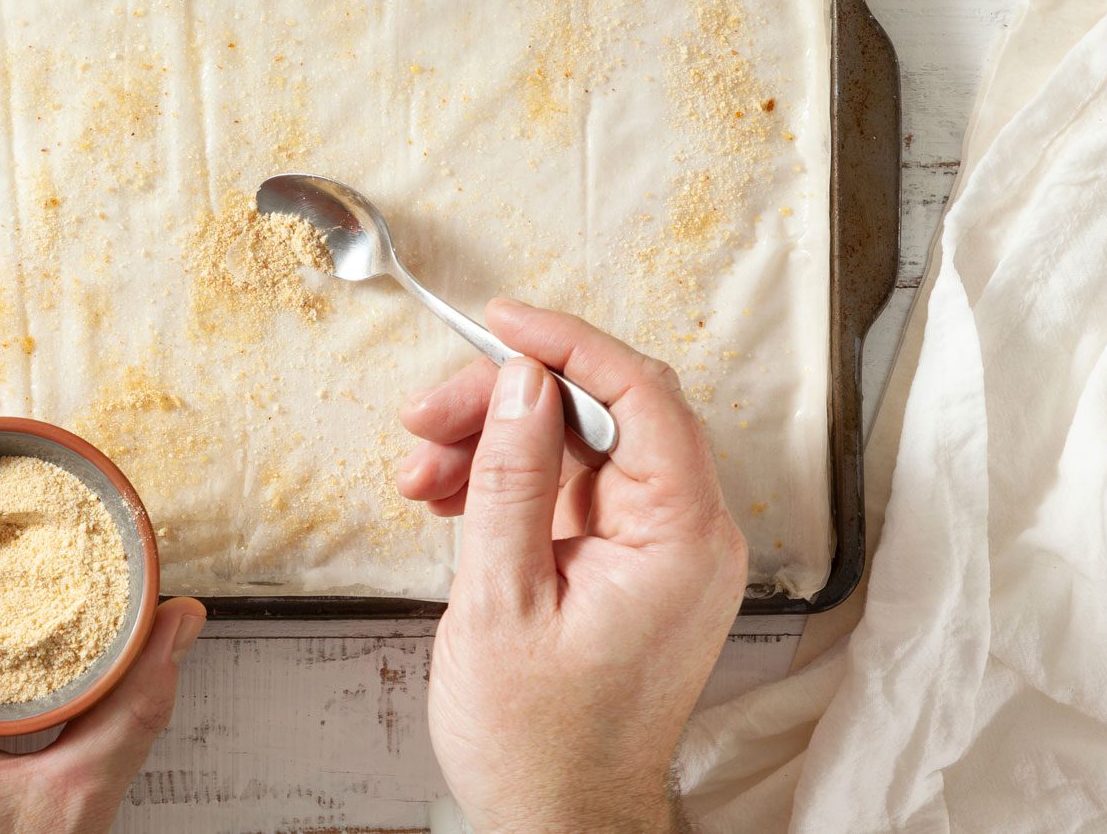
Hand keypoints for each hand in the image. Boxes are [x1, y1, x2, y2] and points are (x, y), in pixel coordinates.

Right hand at [397, 300, 746, 833]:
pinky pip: (572, 490)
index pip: (640, 394)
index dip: (566, 344)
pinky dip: (509, 482)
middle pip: (603, 413)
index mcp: (680, 539)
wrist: (555, 824)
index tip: (500, 323)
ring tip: (419, 471)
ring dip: (495, 442)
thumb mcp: (502, 601)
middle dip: (507, 400)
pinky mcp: (628, 565)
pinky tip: (448, 495)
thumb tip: (522, 383)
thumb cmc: (537, 744)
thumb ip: (514, 479)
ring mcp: (659, 550)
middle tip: (425, 416)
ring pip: (580, 446)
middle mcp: (686, 535)